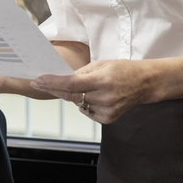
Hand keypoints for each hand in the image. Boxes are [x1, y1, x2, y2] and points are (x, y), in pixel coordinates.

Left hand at [31, 59, 150, 123]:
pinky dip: (85, 104)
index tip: (38, 80)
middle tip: (40, 83)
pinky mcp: (108, 119)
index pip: (70, 83)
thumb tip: (61, 79)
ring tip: (87, 87)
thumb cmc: (123, 69)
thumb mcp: (101, 64)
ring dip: (75, 96)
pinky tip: (95, 97)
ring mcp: (107, 110)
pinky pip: (87, 112)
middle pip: (71, 96)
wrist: (144, 83)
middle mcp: (104, 97)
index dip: (52, 82)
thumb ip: (81, 72)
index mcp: (102, 80)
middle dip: (54, 89)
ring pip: (78, 104)